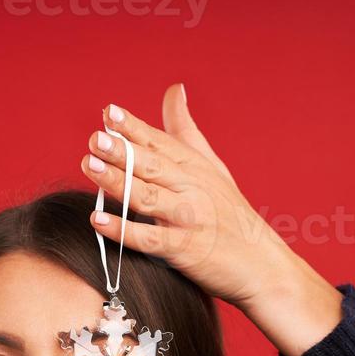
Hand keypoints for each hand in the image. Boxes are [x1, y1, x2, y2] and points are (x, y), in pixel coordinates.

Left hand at [82, 84, 342, 355]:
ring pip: (149, 197)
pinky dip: (124, 230)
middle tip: (96, 139)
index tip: (109, 113)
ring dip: (119, 182)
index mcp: (195, 166)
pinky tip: (98, 220)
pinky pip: (150, 238)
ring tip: (91, 167)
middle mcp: (192, 188)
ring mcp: (189, 218)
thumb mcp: (212, 166)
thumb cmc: (233, 216)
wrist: (263, 266)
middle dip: (123, 151)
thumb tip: (174, 89)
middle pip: (152, 166)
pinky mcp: (185, 250)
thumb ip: (185, 130)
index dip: (133, 128)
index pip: (159, 142)